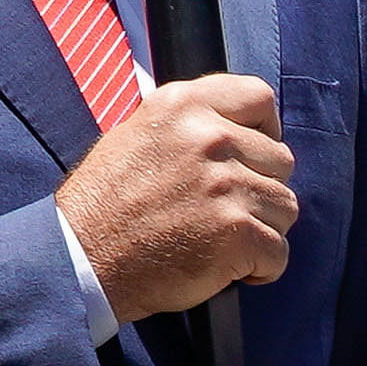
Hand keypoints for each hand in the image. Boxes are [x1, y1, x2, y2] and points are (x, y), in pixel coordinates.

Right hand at [57, 74, 295, 323]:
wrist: (81, 259)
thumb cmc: (107, 205)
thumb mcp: (138, 136)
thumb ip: (191, 125)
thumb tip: (241, 130)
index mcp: (183, 105)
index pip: (259, 97)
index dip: (266, 130)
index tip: (253, 156)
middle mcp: (209, 137)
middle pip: (281, 160)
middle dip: (261, 189)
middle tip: (222, 211)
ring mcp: (226, 184)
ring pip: (285, 206)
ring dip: (261, 229)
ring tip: (218, 239)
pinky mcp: (237, 230)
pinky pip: (278, 251)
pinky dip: (260, 268)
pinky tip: (226, 267)